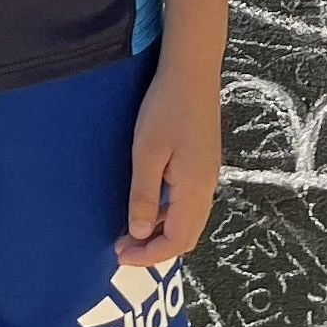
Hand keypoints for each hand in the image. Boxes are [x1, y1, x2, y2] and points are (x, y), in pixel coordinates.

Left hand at [119, 55, 221, 262]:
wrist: (192, 71)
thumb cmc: (166, 108)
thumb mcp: (147, 153)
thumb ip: (143, 195)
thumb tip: (139, 232)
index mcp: (195, 189)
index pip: (177, 240)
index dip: (149, 255)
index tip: (120, 255)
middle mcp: (206, 187)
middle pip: (186, 235)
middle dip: (155, 248)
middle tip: (121, 247)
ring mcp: (206, 175)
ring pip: (188, 219)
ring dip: (160, 231)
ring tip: (129, 229)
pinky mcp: (202, 162)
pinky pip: (187, 202)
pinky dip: (167, 214)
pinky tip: (146, 204)